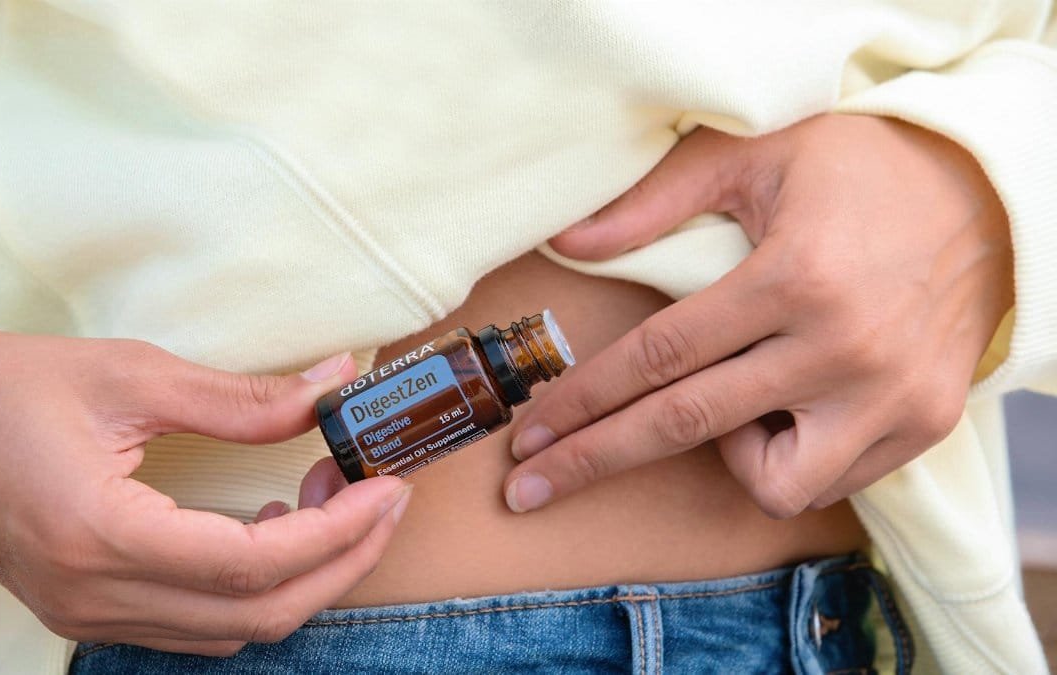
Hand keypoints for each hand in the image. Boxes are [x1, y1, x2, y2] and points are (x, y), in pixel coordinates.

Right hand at [0, 328, 410, 654]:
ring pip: (232, 631)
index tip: (383, 487)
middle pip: (258, 613)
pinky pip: (196, 626)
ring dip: (301, 578)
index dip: (336, 530)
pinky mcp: (87, 608)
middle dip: (340, 561)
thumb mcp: (132, 377)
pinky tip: (272, 533)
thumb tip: (335, 382)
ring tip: (333, 503)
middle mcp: (96, 595)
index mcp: (101, 534)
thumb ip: (242, 398)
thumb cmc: (3, 388)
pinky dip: (252, 590)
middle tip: (382, 499)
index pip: (253, 564)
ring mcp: (89, 613)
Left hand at [505, 114, 1012, 517]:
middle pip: (687, 427)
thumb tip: (566, 244)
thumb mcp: (756, 157)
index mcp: (793, 278)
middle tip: (528, 487)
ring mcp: (889, 397)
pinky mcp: (923, 423)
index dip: (583, 400)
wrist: (990, 195)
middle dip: (594, 461)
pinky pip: (831, 481)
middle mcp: (841, 349)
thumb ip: (655, 202)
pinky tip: (788, 407)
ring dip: (727, 456)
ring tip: (736, 401)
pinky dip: (792, 458)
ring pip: (772, 483)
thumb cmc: (861, 170)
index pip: (659, 358)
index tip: (528, 435)